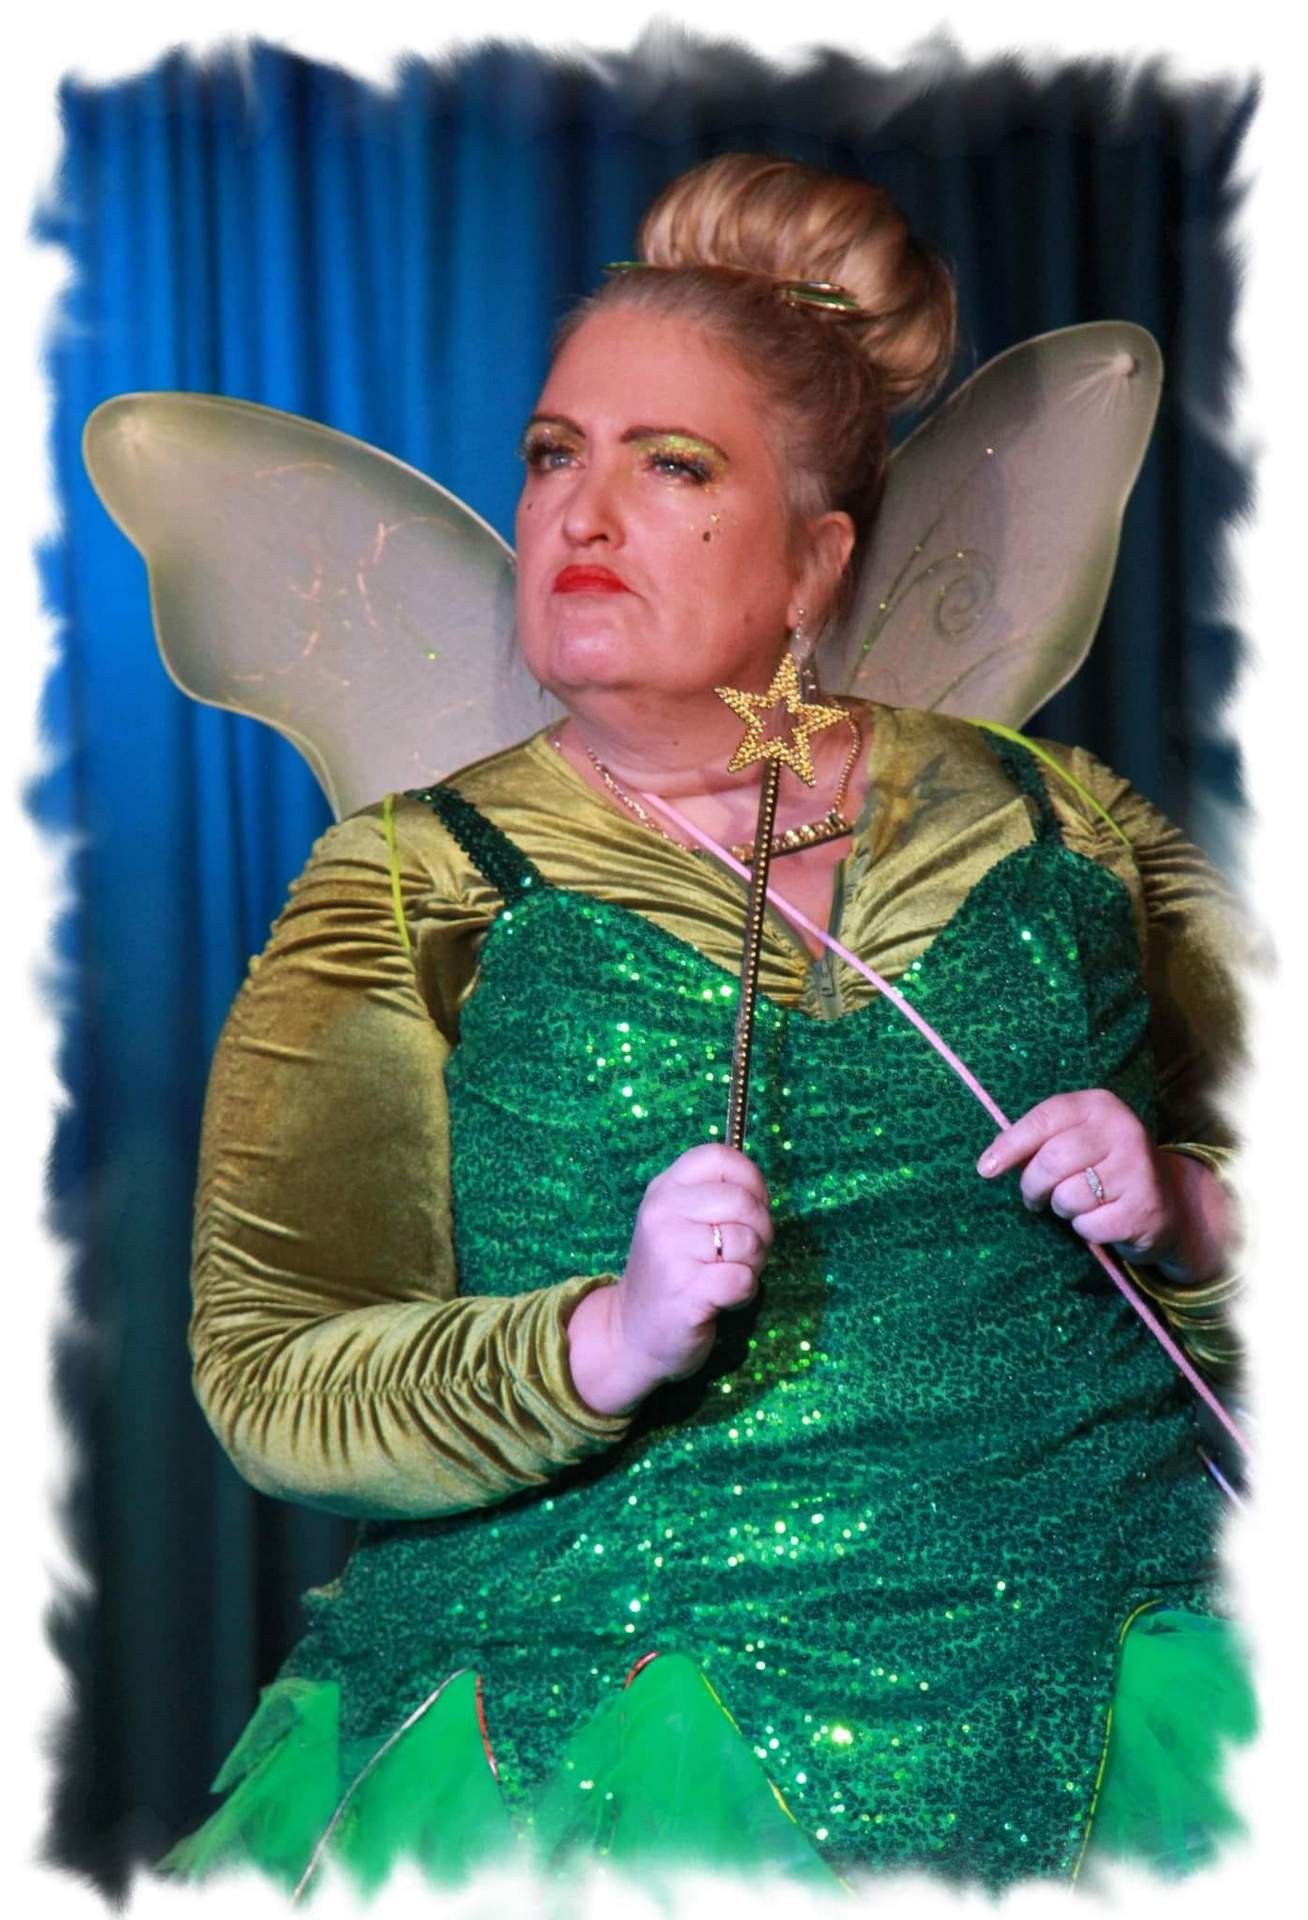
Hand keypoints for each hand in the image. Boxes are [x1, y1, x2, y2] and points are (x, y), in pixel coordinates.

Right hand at [567, 1144, 772, 1414]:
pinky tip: (723, 1298)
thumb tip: (760, 1191)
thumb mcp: (678, 1222)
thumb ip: (714, 1198)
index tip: (751, 1207)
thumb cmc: (670, 1274)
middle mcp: (662, 1213)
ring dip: (753, 1264)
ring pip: (747, 1241)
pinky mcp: (685, 1290)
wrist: (632, 1333)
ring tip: (728, 1275)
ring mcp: (670, 1251)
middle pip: (742, 1200)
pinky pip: (743, 1279)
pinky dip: (745, 1292)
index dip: (751, 1180)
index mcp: (664, 1189)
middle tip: (744, 1252)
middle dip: (761, 1229)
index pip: (719, 1157)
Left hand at [977, 1089, 1186, 1264]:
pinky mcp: (1144, 1208)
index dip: (1010, 1144)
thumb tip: (991, 1162)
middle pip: (1051, 1161)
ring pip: (1067, 1197)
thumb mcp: (1078, 1140)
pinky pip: (1089, 1226)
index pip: (1045, 1118)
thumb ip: (1041, 1142)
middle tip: (1033, 1198)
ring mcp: (1138, 1169)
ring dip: (1062, 1209)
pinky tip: (1103, 1220)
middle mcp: (1123, 1130)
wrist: (1171, 1204)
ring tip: (1081, 1203)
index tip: (986, 1169)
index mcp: (1099, 1105)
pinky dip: (1086, 1230)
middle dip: (1032, 1186)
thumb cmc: (1106, 1168)